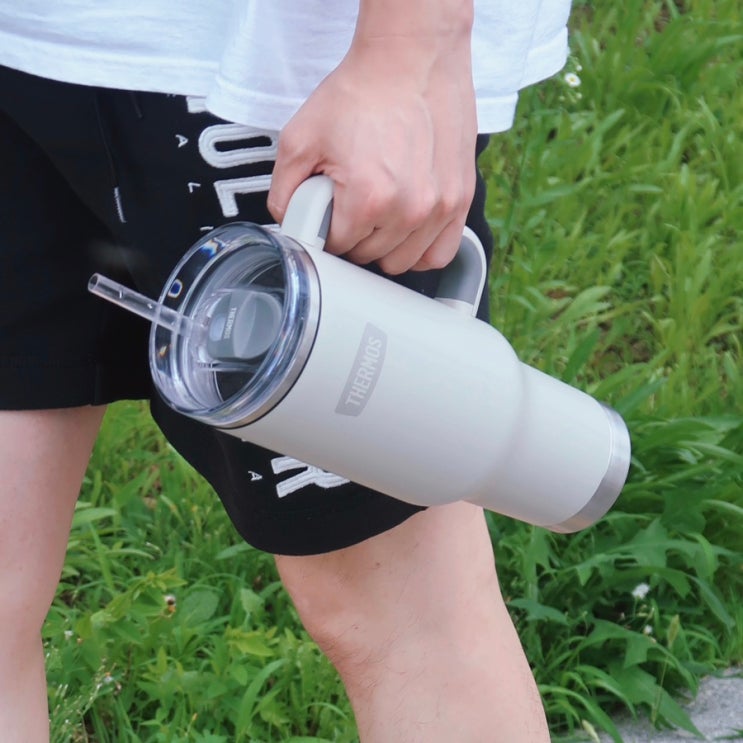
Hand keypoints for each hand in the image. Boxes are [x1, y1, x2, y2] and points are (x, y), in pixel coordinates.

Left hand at [267, 0, 476, 274]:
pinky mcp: (460, 200)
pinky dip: (420, 250)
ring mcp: (440, 208)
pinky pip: (440, 254)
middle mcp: (409, 210)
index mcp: (368, 199)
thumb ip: (283, 192)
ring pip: (401, 262)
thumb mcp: (300, 138)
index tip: (329, 208)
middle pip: (369, 256)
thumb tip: (289, 224)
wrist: (411, 59)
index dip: (326, 229)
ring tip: (379, 210)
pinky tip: (407, 229)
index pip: (337, 247)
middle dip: (354, 234)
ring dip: (385, 245)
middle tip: (352, 198)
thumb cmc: (362, 93)